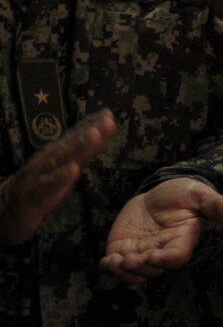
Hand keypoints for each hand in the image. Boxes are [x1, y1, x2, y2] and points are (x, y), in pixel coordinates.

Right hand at [0, 110, 114, 245]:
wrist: (4, 211)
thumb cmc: (35, 189)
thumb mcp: (58, 170)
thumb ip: (76, 154)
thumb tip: (98, 137)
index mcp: (54, 156)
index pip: (74, 137)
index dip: (91, 125)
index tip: (109, 114)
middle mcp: (46, 161)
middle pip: (70, 144)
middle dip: (89, 130)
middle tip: (107, 120)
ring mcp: (38, 176)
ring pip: (60, 159)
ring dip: (78, 147)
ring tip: (95, 134)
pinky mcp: (32, 195)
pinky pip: (47, 185)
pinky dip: (60, 177)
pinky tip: (73, 169)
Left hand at [100, 177, 222, 284]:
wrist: (160, 193)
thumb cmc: (184, 193)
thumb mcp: (202, 195)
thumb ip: (219, 207)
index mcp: (182, 240)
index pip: (176, 257)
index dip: (165, 260)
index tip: (153, 255)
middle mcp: (162, 250)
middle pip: (152, 269)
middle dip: (139, 267)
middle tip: (128, 259)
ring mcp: (142, 251)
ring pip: (133, 272)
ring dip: (122, 271)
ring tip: (114, 261)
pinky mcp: (123, 247)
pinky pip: (116, 264)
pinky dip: (109, 267)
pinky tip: (106, 261)